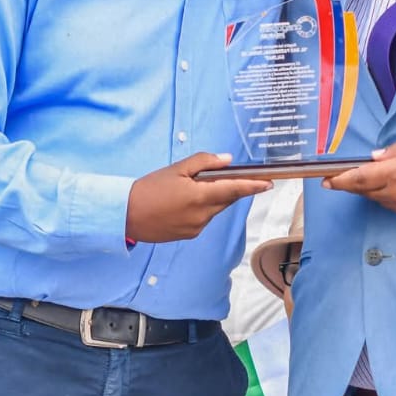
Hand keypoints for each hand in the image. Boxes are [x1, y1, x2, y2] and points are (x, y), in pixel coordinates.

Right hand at [125, 152, 270, 242]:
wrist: (126, 215)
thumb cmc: (149, 188)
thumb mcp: (176, 169)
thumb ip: (204, 163)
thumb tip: (227, 161)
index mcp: (200, 196)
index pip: (234, 189)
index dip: (254, 186)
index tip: (269, 182)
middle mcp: (202, 215)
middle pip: (226, 199)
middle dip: (231, 188)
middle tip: (229, 176)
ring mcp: (196, 227)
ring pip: (215, 209)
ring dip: (214, 197)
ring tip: (194, 187)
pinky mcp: (189, 235)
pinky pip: (204, 218)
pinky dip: (202, 208)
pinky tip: (184, 202)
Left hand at [323, 134, 395, 226]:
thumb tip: (376, 157)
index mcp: (395, 173)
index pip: (358, 178)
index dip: (339, 179)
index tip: (326, 179)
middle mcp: (395, 194)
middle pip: (363, 191)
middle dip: (349, 185)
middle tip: (336, 179)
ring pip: (379, 199)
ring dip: (372, 190)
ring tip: (374, 178)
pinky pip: (394, 206)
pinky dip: (390, 197)